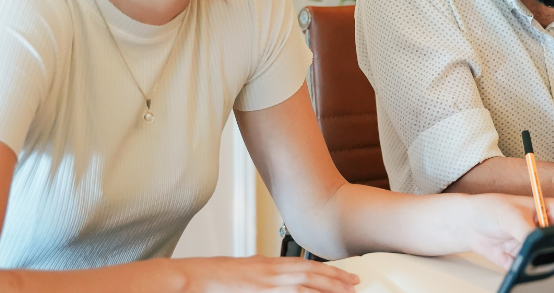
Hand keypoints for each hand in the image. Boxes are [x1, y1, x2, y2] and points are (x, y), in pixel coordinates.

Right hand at [175, 255, 358, 292]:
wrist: (198, 277)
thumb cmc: (217, 276)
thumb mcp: (247, 270)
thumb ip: (264, 272)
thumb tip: (277, 276)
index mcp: (270, 263)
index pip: (306, 265)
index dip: (328, 271)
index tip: (344, 276)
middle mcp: (272, 269)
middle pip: (312, 272)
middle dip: (336, 278)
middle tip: (355, 284)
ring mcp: (268, 280)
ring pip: (307, 282)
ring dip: (329, 287)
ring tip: (347, 291)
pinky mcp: (262, 289)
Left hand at [454, 194, 553, 268]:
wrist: (469, 224)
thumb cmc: (491, 210)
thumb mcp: (511, 217)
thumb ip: (528, 232)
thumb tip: (540, 246)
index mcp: (552, 211)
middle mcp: (547, 229)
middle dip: (553, 252)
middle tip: (538, 251)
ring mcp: (537, 245)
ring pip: (546, 261)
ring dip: (532, 261)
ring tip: (515, 251)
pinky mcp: (525, 259)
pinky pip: (528, 269)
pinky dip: (517, 265)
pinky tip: (504, 254)